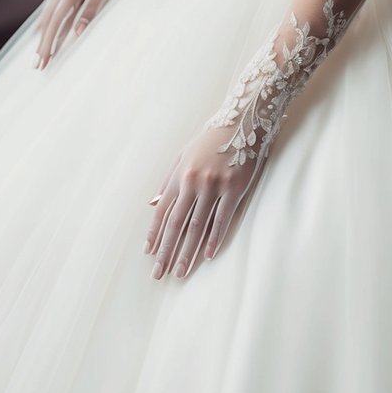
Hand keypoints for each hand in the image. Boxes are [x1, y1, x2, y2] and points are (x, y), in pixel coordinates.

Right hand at [33, 0, 130, 69]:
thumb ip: (92, 8)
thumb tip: (78, 32)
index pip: (57, 21)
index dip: (49, 43)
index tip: (43, 62)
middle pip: (49, 19)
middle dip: (43, 44)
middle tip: (36, 65)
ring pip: (50, 11)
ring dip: (45, 32)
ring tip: (38, 50)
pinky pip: (55, 2)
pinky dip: (49, 17)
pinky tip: (45, 24)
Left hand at [144, 126, 259, 279]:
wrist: (242, 119)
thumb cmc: (212, 138)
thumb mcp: (184, 154)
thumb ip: (168, 178)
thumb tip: (152, 202)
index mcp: (179, 174)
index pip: (162, 210)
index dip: (155, 233)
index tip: (149, 253)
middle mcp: (193, 181)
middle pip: (176, 223)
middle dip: (166, 251)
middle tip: (159, 273)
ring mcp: (214, 186)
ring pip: (196, 226)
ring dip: (187, 252)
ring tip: (180, 272)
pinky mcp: (234, 188)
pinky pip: (222, 219)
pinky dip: (214, 238)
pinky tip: (207, 255)